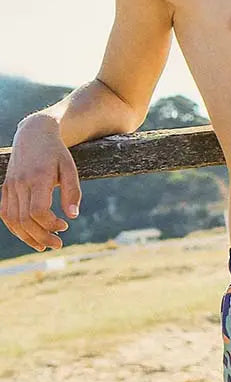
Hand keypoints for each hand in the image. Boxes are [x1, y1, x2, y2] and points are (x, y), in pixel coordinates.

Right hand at [0, 119, 82, 250]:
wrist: (33, 135)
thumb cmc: (56, 153)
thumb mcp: (70, 168)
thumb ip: (73, 192)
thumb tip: (73, 216)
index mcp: (38, 178)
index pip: (37, 210)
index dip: (50, 224)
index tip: (64, 226)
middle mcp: (20, 184)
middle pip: (25, 219)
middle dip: (41, 236)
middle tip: (58, 245)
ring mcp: (10, 187)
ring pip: (13, 220)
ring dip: (27, 237)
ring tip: (44, 245)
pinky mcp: (5, 188)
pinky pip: (5, 214)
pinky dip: (15, 228)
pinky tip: (29, 235)